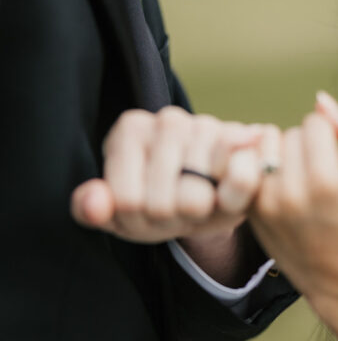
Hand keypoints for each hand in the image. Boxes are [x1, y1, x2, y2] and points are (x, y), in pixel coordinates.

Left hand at [71, 107, 263, 242]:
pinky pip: (240, 180)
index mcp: (130, 129)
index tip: (143, 210)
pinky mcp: (244, 144)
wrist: (203, 193)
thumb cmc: (151, 201)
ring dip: (198, 216)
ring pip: (197, 200)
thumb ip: (92, 209)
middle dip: (169, 219)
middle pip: (164, 203)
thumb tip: (94, 204)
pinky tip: (226, 194)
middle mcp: (169, 119)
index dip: (138, 220)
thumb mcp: (116, 212)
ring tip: (198, 203)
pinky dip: (235, 197)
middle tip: (174, 210)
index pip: (128, 200)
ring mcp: (209, 127)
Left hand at [249, 93, 337, 307]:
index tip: (335, 160)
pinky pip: (249, 161)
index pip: (316, 123)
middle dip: (305, 144)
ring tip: (297, 174)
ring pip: (268, 143)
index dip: (330, 135)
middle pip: (290, 132)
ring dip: (282, 151)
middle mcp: (290, 194)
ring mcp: (264, 202)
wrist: (330, 268)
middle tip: (317, 171)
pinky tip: (278, 181)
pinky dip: (263, 164)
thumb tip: (319, 100)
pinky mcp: (247, 208)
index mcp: (325, 184)